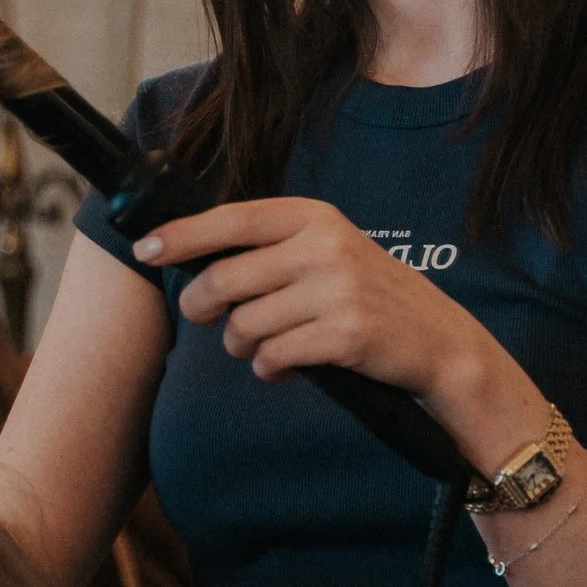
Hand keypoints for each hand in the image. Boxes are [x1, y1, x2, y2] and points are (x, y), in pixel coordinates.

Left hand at [134, 195, 468, 395]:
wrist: (439, 342)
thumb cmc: (373, 298)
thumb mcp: (330, 251)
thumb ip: (274, 249)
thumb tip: (196, 258)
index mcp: (316, 217)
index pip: (234, 220)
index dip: (183, 234)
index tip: (147, 248)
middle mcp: (325, 247)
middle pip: (226, 279)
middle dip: (202, 307)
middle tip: (207, 319)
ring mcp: (337, 291)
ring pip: (244, 324)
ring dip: (241, 346)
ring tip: (264, 348)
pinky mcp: (345, 336)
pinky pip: (272, 357)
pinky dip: (268, 369)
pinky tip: (285, 368)